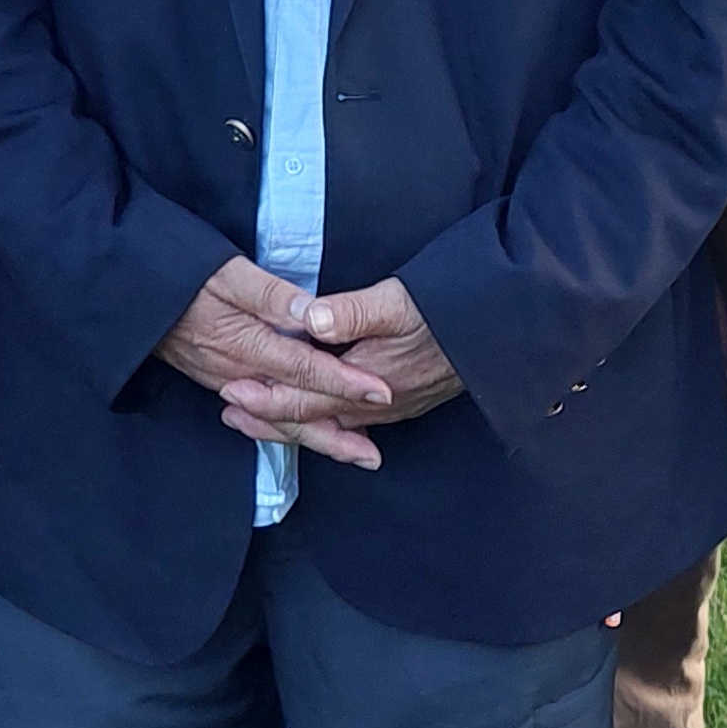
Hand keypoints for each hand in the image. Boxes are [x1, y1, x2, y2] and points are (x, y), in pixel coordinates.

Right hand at [156, 258, 395, 466]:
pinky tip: (300, 433)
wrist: (130, 293)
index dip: (346, 383)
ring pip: (276, 420)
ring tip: (349, 453)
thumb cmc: (180, 273)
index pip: (308, 369)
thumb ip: (272, 295)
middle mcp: (238, 374)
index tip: (381, 392)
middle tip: (373, 457)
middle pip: (295, 412)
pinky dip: (283, 429)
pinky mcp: (216, 381)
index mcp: (248, 345)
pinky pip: (258, 415)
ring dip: (314, 438)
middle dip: (336, 436)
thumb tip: (314, 314)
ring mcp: (225, 382)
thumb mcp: (228, 272)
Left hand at [218, 276, 463, 466]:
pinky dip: (325, 424)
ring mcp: (391, 409)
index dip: (264, 399)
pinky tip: (320, 422)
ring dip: (292, 423)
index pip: (303, 400)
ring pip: (330, 426)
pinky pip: (352, 424)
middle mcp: (375, 406)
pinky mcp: (403, 404)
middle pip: (311, 421)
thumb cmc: (445, 311)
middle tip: (229, 414)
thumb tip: (309, 319)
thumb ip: (349, 311)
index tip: (230, 393)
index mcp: (365, 383)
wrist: (497, 335)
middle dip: (268, 419)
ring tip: (259, 421)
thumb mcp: (395, 302)